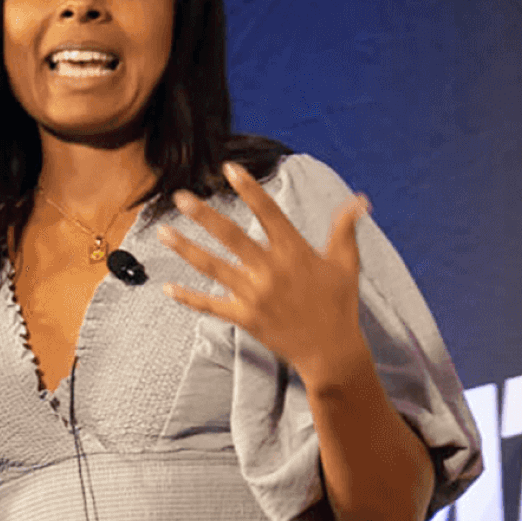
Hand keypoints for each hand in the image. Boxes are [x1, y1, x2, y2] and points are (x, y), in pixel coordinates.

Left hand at [158, 161, 371, 386]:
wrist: (332, 351)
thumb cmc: (340, 305)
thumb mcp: (347, 263)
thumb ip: (346, 229)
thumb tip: (359, 200)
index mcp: (294, 252)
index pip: (269, 213)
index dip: (249, 190)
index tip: (229, 169)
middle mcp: (271, 270)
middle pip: (232, 237)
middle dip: (204, 216)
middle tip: (180, 197)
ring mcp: (255, 295)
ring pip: (214, 267)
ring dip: (186, 249)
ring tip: (162, 232)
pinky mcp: (245, 318)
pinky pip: (212, 306)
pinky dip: (189, 298)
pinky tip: (168, 287)